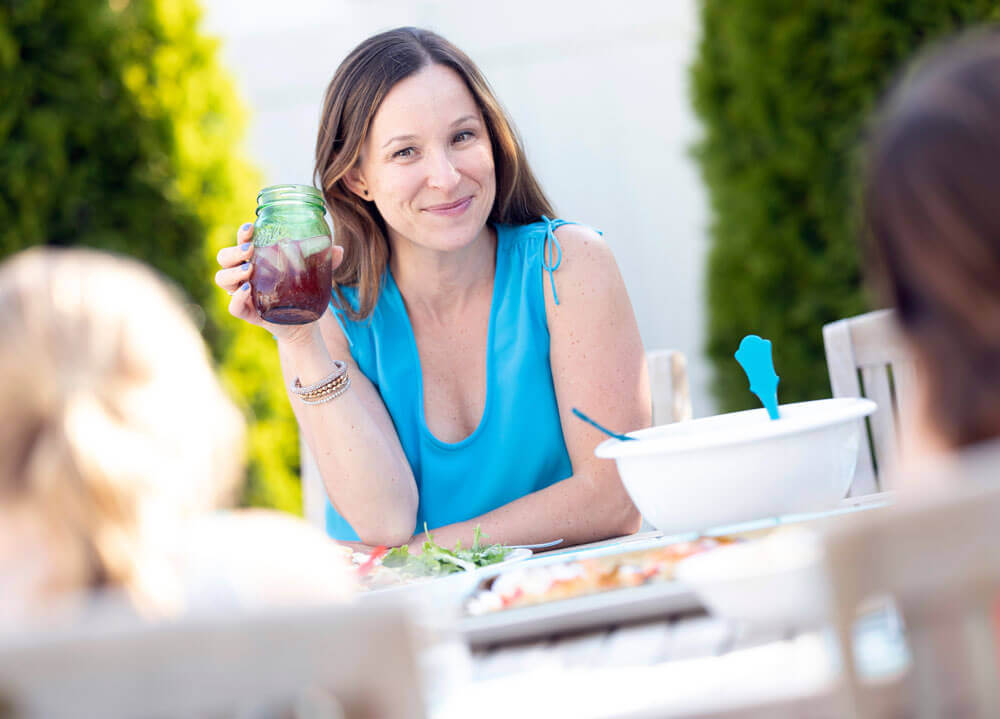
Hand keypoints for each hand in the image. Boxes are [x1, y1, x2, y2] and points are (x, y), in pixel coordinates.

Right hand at [214, 222, 344, 342]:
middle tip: (250, 250)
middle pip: (224, 259)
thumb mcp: (316, 275)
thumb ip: (325, 262)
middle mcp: (244, 275)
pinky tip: (248, 291)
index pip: (240, 242)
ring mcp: (244, 294)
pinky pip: (233, 307)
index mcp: (257, 260)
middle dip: (233, 252)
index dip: (241, 234)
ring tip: (250, 270)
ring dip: (233, 273)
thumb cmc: (304, 292)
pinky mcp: (248, 313)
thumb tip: (337, 249)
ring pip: (222, 280)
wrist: (305, 323)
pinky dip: (236, 299)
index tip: (250, 227)